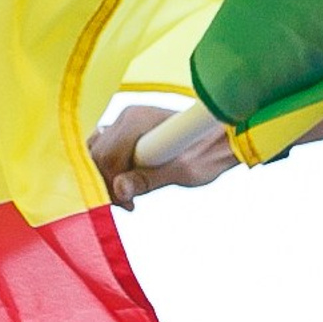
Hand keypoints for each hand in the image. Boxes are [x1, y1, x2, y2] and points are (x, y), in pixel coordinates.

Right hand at [88, 105, 238, 213]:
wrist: (225, 139)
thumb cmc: (209, 153)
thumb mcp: (180, 172)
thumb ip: (147, 180)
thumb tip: (119, 190)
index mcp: (135, 120)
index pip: (105, 157)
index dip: (110, 184)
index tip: (128, 205)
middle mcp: (126, 116)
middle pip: (98, 154)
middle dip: (109, 182)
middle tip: (130, 205)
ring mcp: (127, 121)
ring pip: (99, 152)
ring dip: (110, 177)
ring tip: (131, 198)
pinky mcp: (130, 130)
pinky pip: (109, 151)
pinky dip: (115, 170)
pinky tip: (131, 184)